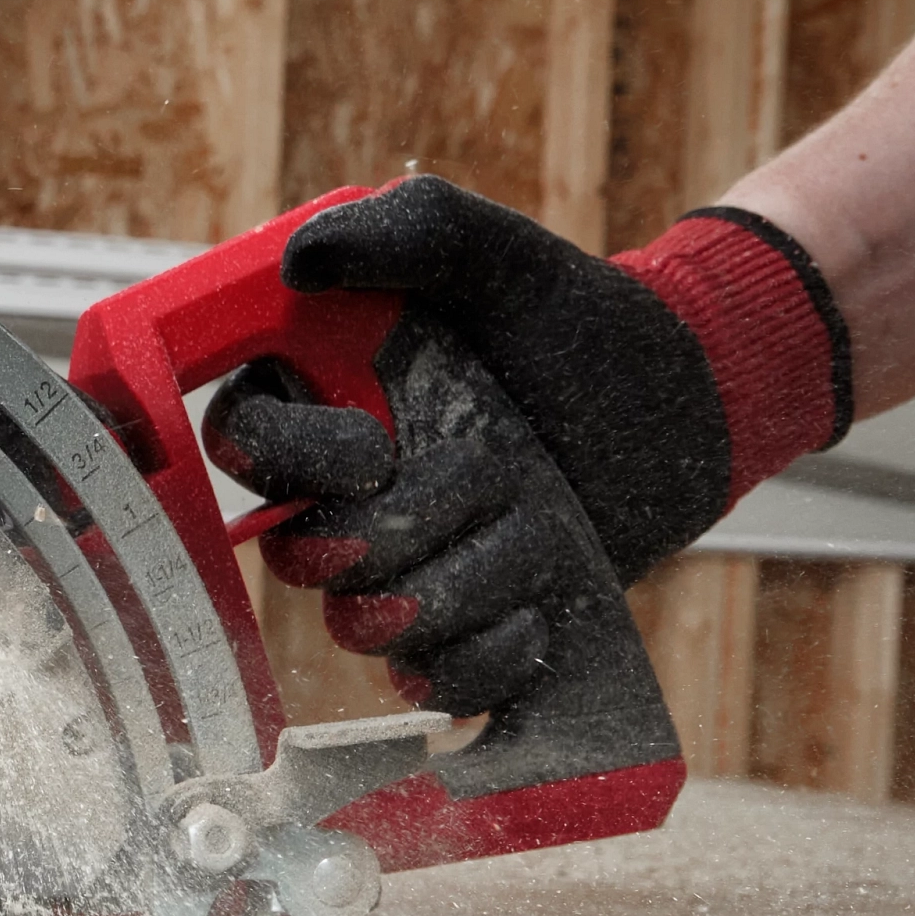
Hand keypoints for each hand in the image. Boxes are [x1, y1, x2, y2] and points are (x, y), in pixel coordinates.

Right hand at [202, 176, 845, 707]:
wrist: (673, 402)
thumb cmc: (570, 316)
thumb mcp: (489, 250)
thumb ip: (402, 231)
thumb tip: (300, 261)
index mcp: (321, 401)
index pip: (241, 447)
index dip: (289, 459)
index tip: (374, 449)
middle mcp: (338, 496)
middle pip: (297, 557)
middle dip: (399, 529)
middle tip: (486, 479)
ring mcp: (394, 571)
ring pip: (366, 625)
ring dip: (460, 583)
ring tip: (534, 528)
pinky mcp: (454, 632)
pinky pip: (432, 684)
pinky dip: (485, 658)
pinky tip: (537, 609)